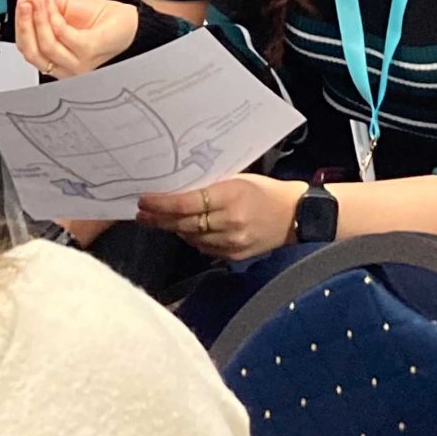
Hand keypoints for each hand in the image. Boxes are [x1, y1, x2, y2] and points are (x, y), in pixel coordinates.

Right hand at [14, 0, 137, 77]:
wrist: (130, 23)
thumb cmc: (103, 21)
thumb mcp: (67, 10)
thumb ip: (47, 6)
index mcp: (57, 59)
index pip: (28, 49)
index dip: (20, 27)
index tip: (20, 6)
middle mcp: (65, 67)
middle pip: (32, 52)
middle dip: (24, 25)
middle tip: (24, 4)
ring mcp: (77, 63)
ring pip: (46, 45)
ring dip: (38, 18)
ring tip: (39, 1)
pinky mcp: (88, 52)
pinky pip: (63, 35)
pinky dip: (54, 18)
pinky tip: (53, 6)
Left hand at [136, 174, 303, 260]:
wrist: (294, 215)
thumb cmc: (264, 190)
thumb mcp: (238, 179)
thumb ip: (211, 186)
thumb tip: (178, 190)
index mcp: (230, 196)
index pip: (187, 203)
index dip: (162, 204)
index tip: (144, 201)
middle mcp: (229, 222)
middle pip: (184, 224)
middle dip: (159, 219)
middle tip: (142, 214)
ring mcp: (232, 242)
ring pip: (191, 238)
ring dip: (173, 230)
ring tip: (158, 221)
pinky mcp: (234, 256)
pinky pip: (204, 248)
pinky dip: (192, 239)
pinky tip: (184, 231)